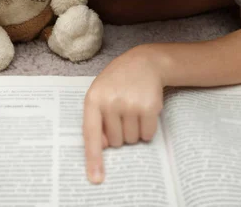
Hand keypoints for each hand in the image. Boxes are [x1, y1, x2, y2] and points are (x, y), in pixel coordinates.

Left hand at [82, 45, 164, 183]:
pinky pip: (147, 135)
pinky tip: (144, 112)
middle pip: (115, 142)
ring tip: (133, 109)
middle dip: (120, 133)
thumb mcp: (100, 94)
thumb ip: (96, 119)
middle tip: (122, 113)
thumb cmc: (117, 81)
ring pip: (132, 140)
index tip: (95, 178)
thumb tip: (102, 146)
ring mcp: (131, 104)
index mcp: (93, 99)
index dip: (93, 159)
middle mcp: (111, 102)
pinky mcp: (149, 107)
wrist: (144, 62)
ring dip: (133, 131)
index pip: (91, 135)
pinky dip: (146, 129)